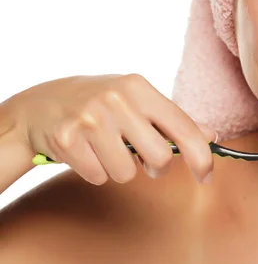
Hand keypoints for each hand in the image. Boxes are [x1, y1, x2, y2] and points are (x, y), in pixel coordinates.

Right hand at [7, 74, 214, 184]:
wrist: (40, 105)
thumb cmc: (100, 103)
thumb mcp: (137, 100)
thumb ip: (173, 119)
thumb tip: (211, 136)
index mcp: (139, 87)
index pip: (183, 127)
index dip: (201, 157)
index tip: (207, 176)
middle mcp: (116, 99)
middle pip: (160, 158)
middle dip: (155, 166)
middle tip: (142, 157)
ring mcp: (90, 118)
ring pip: (127, 172)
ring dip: (120, 168)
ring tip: (106, 148)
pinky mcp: (67, 139)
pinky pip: (99, 176)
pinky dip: (96, 171)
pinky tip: (86, 151)